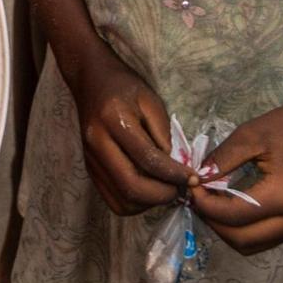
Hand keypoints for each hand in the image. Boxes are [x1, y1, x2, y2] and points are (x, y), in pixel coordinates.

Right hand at [68, 44, 188, 215]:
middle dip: (162, 195)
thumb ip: (164, 134)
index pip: (147, 159)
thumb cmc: (124, 86)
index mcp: (113, 119)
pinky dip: (135, 203)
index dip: (174, 174)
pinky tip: (148, 189)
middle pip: (131, 186)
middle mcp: (98, 142)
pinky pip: (114, 200)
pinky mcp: (90, 169)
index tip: (193, 179)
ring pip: (122, 200)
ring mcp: (90, 159)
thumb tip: (177, 169)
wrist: (90, 79)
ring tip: (164, 188)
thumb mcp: (151, 101)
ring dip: (149, 202)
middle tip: (180, 189)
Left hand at [191, 99, 282, 255]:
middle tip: (196, 198)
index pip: (234, 215)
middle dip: (213, 222)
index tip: (191, 187)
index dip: (207, 205)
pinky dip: (241, 229)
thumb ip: (221, 160)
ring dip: (226, 230)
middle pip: (241, 239)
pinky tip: (228, 208)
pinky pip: (263, 238)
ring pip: (251, 244)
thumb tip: (197, 180)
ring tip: (209, 204)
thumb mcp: (249, 136)